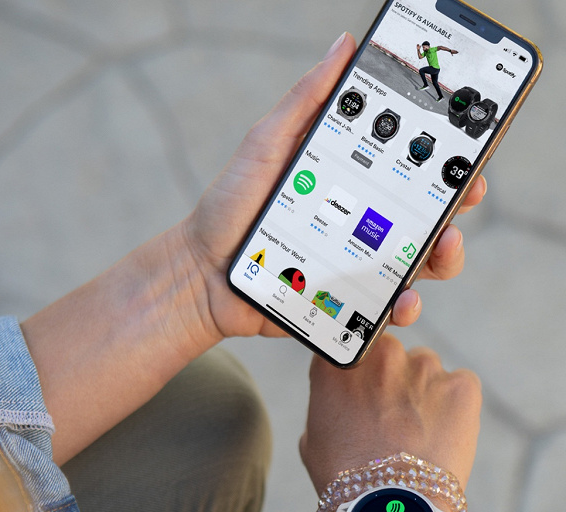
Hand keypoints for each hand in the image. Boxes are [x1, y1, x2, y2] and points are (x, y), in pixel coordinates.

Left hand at [183, 33, 485, 340]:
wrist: (202, 272)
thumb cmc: (231, 206)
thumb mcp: (266, 145)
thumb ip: (304, 102)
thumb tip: (342, 46)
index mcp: (348, 183)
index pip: (408, 169)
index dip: (445, 162)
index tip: (467, 155)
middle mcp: (359, 223)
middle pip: (424, 218)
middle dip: (453, 211)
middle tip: (461, 203)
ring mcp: (353, 264)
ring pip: (414, 265)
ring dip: (440, 259)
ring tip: (438, 250)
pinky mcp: (343, 302)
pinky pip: (382, 307)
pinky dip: (400, 307)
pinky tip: (401, 301)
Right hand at [300, 333, 481, 496]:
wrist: (389, 510)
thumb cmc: (343, 479)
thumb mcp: (311, 437)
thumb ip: (325, 404)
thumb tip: (339, 401)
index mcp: (338, 363)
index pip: (349, 349)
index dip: (356, 373)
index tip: (361, 392)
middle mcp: (380, 353)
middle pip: (387, 353)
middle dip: (389, 377)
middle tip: (390, 415)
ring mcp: (423, 366)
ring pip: (424, 366)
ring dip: (421, 388)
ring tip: (419, 429)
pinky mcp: (461, 386)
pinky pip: (460, 383)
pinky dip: (455, 403)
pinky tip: (444, 431)